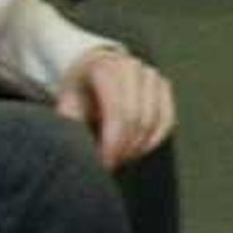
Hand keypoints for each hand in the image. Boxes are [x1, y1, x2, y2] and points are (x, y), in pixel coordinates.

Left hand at [57, 45, 177, 169]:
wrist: (92, 68)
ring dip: (138, 146)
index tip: (102, 163)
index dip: (113, 142)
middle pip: (138, 118)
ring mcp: (151, 76)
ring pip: (154, 120)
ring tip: (119, 157)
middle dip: (125, 147)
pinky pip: (167, 119)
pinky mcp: (163, 86)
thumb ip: (72, 123)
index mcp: (107, 69)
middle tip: (109, 164)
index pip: (120, 113)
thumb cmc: (77, 90)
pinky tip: (136, 150)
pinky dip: (154, 140)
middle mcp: (133, 68)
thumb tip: (82, 149)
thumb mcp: (66, 103)